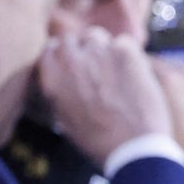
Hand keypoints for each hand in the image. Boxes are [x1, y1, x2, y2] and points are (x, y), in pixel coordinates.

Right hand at [37, 27, 171, 167]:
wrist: (132, 147)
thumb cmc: (99, 140)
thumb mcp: (64, 118)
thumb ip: (58, 90)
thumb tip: (61, 76)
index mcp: (51, 77)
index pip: (50, 50)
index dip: (63, 57)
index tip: (73, 65)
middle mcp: (70, 59)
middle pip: (71, 39)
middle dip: (81, 51)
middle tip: (96, 69)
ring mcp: (97, 51)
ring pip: (96, 36)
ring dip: (102, 49)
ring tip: (114, 71)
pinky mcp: (125, 51)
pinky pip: (124, 41)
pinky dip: (128, 53)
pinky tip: (133, 73)